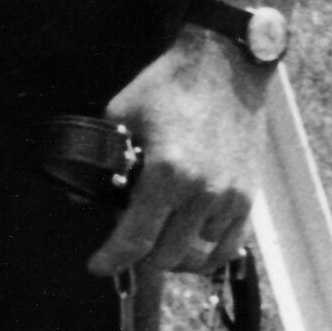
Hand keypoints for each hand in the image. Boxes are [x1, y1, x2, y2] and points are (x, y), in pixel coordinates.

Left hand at [86, 34, 270, 278]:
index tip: (97, 265)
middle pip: (165, 257)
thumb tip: (84, 199)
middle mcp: (200, 192)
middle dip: (140, 253)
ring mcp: (228, 197)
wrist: (223, 65)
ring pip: (197, 257)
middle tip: (130, 236)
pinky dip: (207, 254)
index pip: (134, 239)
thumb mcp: (122, 115)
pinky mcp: (247, 197)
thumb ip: (104, 159)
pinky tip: (191, 244)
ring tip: (159, 238)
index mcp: (166, 172)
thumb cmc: (170, 85)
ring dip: (173, 254)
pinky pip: (228, 248)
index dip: (111, 259)